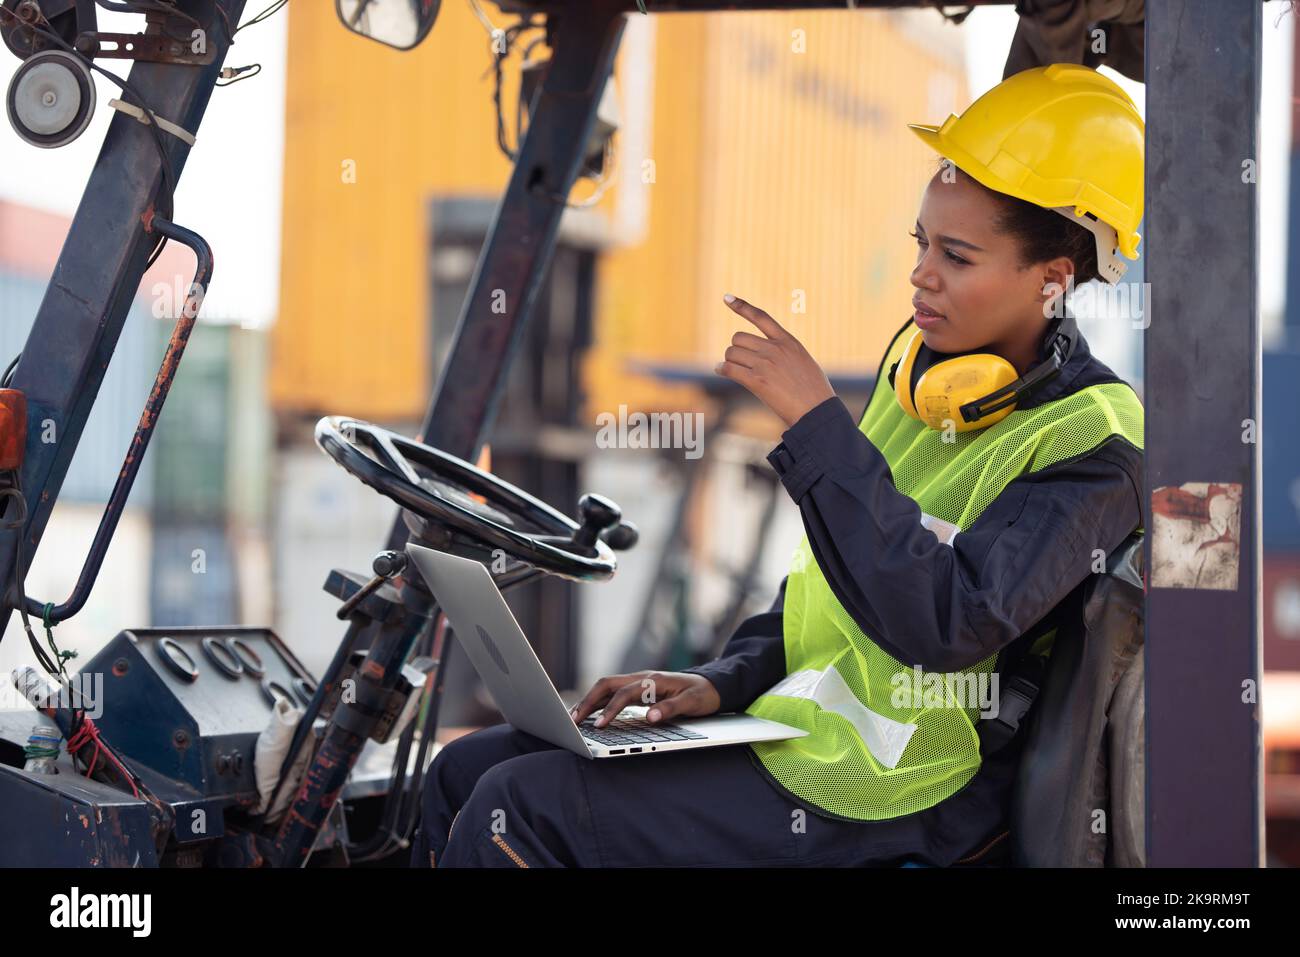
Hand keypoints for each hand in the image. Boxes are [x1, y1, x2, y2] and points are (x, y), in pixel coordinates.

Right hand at [569, 671, 721, 726]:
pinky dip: (598, 703)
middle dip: (587, 701)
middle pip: (606, 684)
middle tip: (573, 720)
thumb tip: (650, 717)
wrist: (712, 685)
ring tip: (573, 718)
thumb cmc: (702, 694)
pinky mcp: (638, 690)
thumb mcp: (691, 703)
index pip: (624, 694)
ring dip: (589, 701)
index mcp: (653, 680)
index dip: (610, 710)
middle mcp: (642, 678)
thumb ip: (670, 709)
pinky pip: (612, 694)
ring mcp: (638, 682)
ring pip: (606, 688)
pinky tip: (589, 714)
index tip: (599, 726)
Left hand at [714, 294, 836, 428]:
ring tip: (734, 370)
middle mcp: (775, 349)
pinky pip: (729, 369)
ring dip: (729, 361)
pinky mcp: (757, 380)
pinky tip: (721, 371)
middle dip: (736, 349)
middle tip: (739, 362)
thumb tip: (761, 355)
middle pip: (739, 338)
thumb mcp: (803, 361)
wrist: (816, 410)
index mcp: (788, 341)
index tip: (726, 298)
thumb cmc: (813, 391)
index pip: (761, 317)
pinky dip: (722, 369)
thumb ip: (784, 352)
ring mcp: (765, 364)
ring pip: (732, 353)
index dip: (741, 307)